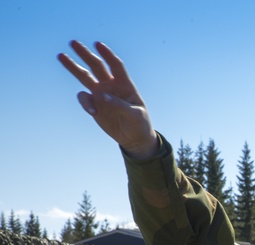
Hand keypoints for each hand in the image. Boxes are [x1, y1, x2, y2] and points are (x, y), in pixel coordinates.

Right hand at [58, 41, 158, 158]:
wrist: (133, 137)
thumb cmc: (139, 123)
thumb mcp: (134, 114)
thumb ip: (120, 104)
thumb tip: (102, 96)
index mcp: (125, 84)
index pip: (116, 65)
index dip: (107, 54)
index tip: (98, 44)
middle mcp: (111, 85)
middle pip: (96, 66)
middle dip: (85, 54)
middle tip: (73, 42)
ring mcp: (100, 93)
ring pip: (84, 77)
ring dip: (73, 66)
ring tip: (61, 55)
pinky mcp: (94, 104)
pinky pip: (84, 99)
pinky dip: (85, 103)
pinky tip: (92, 112)